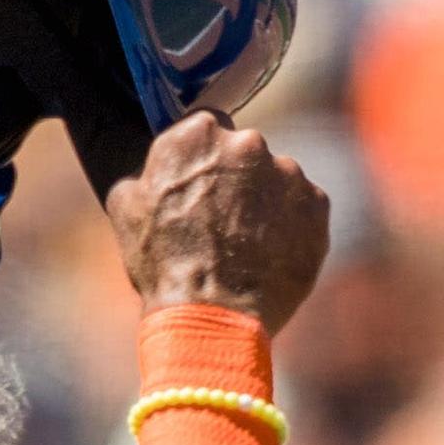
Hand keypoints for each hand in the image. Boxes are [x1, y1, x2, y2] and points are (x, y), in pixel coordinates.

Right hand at [109, 112, 330, 333]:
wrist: (213, 316)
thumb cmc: (163, 265)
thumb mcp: (126, 209)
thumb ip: (145, 172)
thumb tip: (151, 170)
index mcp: (199, 133)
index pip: (208, 128)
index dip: (204, 159)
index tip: (202, 184)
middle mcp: (249, 143)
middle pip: (246, 151)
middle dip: (238, 178)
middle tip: (224, 221)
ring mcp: (288, 173)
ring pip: (278, 179)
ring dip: (267, 203)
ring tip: (248, 246)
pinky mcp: (317, 206)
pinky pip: (305, 209)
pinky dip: (293, 227)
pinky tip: (271, 256)